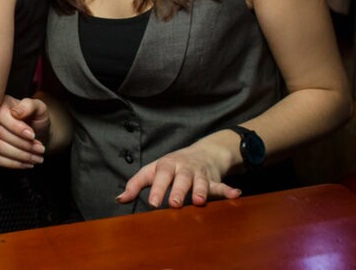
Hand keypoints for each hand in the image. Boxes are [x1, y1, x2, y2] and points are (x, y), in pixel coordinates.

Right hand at [0, 96, 47, 168]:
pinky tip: (27, 163)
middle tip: (41, 149)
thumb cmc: (37, 118)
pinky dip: (14, 164)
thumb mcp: (39, 108)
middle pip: (0, 134)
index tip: (32, 135)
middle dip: (23, 144)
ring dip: (20, 156)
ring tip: (37, 158)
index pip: (1, 116)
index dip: (16, 128)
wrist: (38, 133)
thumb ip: (29, 106)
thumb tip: (15, 113)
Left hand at [116, 139, 241, 208]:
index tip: (152, 203)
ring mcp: (199, 173)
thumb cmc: (171, 166)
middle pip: (181, 179)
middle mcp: (183, 168)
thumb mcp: (153, 171)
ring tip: (200, 201)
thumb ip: (136, 184)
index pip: (160, 176)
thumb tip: (119, 199)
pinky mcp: (213, 180)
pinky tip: (236, 194)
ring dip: (201, 191)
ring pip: (201, 182)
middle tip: (174, 204)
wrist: (202, 152)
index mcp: (167, 165)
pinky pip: (221, 185)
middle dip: (178, 190)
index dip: (157, 189)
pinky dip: (228, 190)